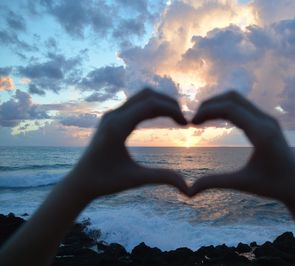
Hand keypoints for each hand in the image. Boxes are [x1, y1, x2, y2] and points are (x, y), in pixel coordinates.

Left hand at [66, 88, 188, 200]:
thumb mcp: (136, 180)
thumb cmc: (105, 182)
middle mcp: (113, 116)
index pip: (150, 105)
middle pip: (147, 95)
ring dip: (161, 103)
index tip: (186, 124)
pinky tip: (162, 119)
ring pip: (141, 97)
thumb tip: (188, 189)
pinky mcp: (111, 118)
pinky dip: (152, 107)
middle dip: (169, 103)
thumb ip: (162, 178)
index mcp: (117, 127)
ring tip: (176, 118)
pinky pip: (135, 104)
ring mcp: (111, 115)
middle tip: (183, 119)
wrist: (80, 182)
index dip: (172, 110)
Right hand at [189, 91, 294, 205]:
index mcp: (262, 133)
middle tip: (194, 119)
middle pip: (233, 98)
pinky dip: (227, 108)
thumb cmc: (271, 187)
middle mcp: (266, 121)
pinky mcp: (268, 121)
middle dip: (210, 104)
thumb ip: (215, 183)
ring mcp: (269, 119)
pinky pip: (244, 106)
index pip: (230, 109)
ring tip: (201, 118)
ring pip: (238, 99)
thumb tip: (188, 191)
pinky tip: (216, 120)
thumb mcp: (241, 184)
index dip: (207, 111)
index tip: (191, 123)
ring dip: (218, 104)